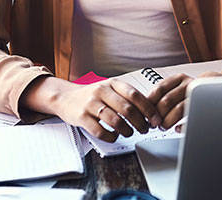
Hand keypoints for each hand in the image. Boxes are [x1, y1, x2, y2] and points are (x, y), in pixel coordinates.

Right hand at [45, 78, 161, 142]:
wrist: (65, 97)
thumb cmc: (92, 95)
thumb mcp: (109, 89)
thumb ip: (126, 97)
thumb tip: (149, 111)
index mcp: (112, 83)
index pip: (135, 95)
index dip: (148, 109)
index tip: (156, 119)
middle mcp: (101, 91)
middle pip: (127, 109)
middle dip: (140, 122)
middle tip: (145, 129)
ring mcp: (91, 104)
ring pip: (115, 121)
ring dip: (127, 130)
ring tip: (130, 133)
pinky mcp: (81, 117)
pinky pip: (100, 131)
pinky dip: (111, 136)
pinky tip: (114, 136)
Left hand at [146, 71, 220, 130]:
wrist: (218, 85)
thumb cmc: (192, 90)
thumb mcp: (178, 86)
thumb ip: (164, 94)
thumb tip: (146, 110)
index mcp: (179, 78)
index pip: (159, 89)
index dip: (150, 103)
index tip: (146, 114)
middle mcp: (188, 84)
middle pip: (167, 100)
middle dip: (158, 115)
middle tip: (154, 124)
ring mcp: (199, 96)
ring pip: (179, 109)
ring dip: (167, 121)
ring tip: (164, 126)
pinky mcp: (206, 106)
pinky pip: (192, 118)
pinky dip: (182, 126)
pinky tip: (177, 128)